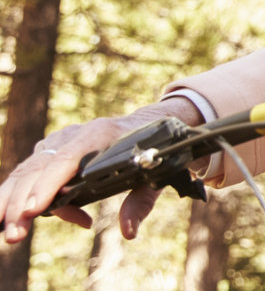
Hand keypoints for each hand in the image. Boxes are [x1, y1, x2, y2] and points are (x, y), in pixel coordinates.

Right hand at [0, 97, 201, 242]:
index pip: (67, 158)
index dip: (49, 184)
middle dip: (22, 204)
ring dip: (12, 203)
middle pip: (40, 168)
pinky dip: (16, 197)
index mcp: (101, 134)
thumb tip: (128, 231)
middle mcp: (73, 135)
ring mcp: (58, 142)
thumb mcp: (156, 174)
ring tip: (9, 233)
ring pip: (27, 172)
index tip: (34, 209)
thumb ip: (141, 201)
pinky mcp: (50, 152)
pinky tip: (9, 220)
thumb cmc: (155, 150)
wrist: (151, 123)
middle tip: (15, 235)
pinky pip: (28, 175)